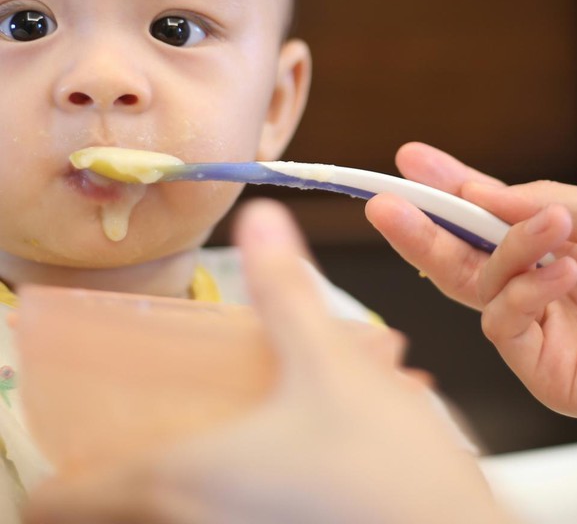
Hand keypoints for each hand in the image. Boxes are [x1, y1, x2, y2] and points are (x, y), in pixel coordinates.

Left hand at [25, 199, 503, 523]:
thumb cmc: (384, 471)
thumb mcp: (327, 360)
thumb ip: (285, 289)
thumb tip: (261, 222)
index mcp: (190, 477)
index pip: (72, 497)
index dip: (51, 475)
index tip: (53, 448)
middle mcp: (206, 516)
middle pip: (131, 496)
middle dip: (136, 448)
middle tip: (149, 411)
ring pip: (194, 495)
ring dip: (209, 446)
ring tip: (240, 406)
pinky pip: (244, 497)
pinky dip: (254, 464)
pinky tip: (303, 428)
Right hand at [366, 142, 576, 442]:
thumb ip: (537, 205)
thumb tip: (476, 192)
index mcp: (553, 247)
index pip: (484, 219)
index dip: (446, 190)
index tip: (409, 162)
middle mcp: (536, 288)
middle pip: (460, 259)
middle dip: (420, 228)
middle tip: (385, 201)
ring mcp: (538, 331)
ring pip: (478, 288)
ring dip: (504, 250)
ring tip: (551, 228)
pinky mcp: (543, 370)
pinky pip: (504, 325)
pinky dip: (524, 291)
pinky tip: (563, 272)